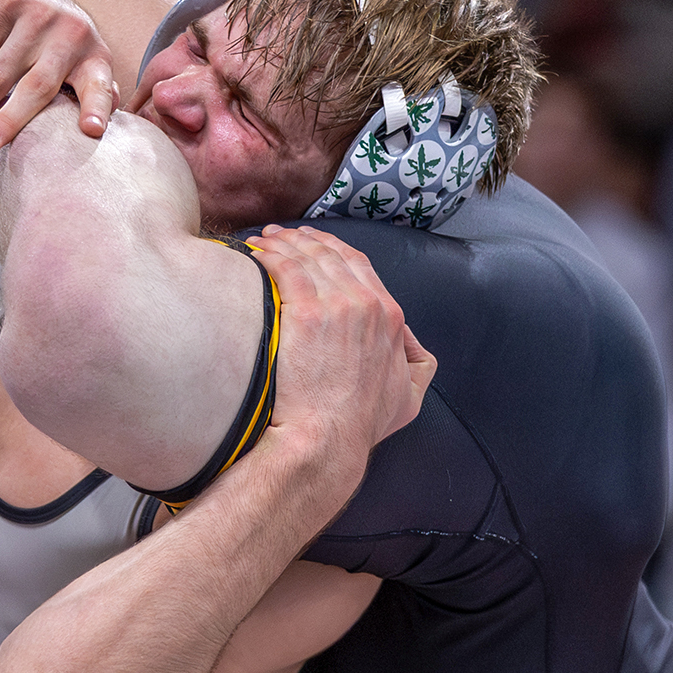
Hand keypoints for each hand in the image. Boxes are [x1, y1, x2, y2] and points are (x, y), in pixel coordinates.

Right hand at [0, 0, 117, 155]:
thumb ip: (90, 91)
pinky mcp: (7, 4)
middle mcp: (71, 33)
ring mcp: (38, 16)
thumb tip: (95, 132)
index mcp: (94, 56)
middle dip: (10, 120)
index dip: (97, 107)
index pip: (99, 85)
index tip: (92, 130)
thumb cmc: (56, 36)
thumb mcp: (82, 57)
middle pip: (37, 86)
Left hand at [253, 225, 435, 462]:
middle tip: (281, 234)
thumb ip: (417, 364)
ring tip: (264, 240)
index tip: (313, 243)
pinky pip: (284, 269)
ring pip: (306, 256)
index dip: (333, 249)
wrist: (325, 438)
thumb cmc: (359, 423)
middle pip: (331, 254)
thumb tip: (411, 346)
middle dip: (305, 239)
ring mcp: (335, 306)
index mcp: (389, 316)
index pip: (359, 265)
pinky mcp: (304, 313)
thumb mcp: (409, 396)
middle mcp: (366, 303)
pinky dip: (269, 255)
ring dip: (283, 242)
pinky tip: (255, 254)